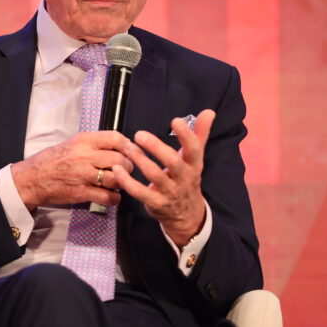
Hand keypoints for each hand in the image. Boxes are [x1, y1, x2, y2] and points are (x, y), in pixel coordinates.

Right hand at [11, 131, 133, 210]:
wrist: (32, 178)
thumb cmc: (51, 160)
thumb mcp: (72, 143)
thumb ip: (93, 144)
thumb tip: (117, 146)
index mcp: (84, 140)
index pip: (116, 138)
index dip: (129, 146)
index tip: (132, 151)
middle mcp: (85, 156)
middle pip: (120, 159)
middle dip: (128, 166)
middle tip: (126, 170)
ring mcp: (83, 175)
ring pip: (117, 178)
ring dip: (123, 183)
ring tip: (119, 183)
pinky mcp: (81, 193)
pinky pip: (108, 197)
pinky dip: (114, 198)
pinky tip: (112, 196)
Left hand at [112, 109, 215, 246]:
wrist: (187, 215)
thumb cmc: (187, 178)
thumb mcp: (195, 158)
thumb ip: (200, 133)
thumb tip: (209, 111)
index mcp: (194, 164)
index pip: (194, 149)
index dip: (186, 135)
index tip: (176, 120)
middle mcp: (184, 178)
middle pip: (172, 162)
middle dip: (156, 147)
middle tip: (139, 134)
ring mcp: (170, 192)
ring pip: (154, 175)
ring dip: (139, 160)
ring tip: (127, 147)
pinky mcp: (156, 203)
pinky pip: (140, 192)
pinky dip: (127, 182)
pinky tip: (117, 170)